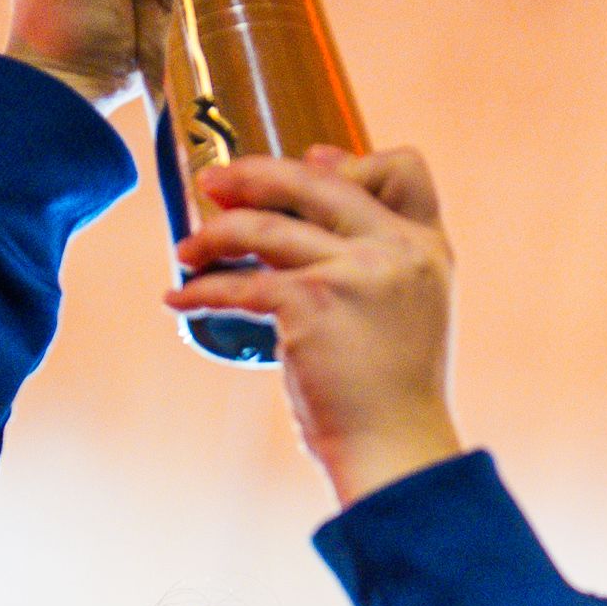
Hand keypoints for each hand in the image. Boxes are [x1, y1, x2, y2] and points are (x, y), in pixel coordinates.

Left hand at [169, 145, 464, 502]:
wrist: (395, 446)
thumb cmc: (393, 392)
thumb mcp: (410, 312)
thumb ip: (380, 267)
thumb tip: (309, 234)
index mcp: (426, 247)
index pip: (403, 168)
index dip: (351, 159)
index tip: (309, 160)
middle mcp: (395, 249)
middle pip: (316, 182)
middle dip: (254, 174)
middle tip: (211, 183)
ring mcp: (355, 272)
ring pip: (265, 227)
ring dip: (214, 235)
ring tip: (187, 251)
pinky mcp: (314, 303)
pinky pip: (242, 283)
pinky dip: (202, 291)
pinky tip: (180, 298)